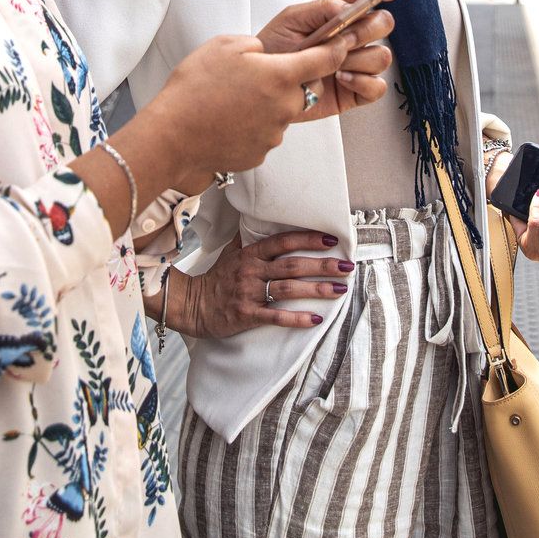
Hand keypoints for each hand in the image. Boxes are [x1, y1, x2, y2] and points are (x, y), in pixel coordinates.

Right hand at [132, 33, 358, 183]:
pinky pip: (266, 134)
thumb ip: (256, 44)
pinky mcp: (261, 153)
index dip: (337, 48)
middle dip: (293, 81)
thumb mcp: (225, 46)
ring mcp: (275, 133)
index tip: (343, 42)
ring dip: (268, 105)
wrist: (173, 136)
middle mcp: (286, 106)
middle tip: (261, 77)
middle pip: (307, 89)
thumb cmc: (196, 88)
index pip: (326, 59)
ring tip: (234, 101)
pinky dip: (254, 126)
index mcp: (282, 75)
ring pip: (283, 113)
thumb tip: (265, 52)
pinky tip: (228, 120)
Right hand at [170, 230, 354, 335]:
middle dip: (321, 265)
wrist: (192, 305)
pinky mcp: (246, 315)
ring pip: (287, 289)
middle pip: (292, 265)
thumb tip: (260, 219)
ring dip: (316, 289)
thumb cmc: (216, 279)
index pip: (283, 242)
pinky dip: (297, 318)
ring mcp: (249, 293)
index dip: (308, 239)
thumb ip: (249, 239)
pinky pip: (275, 317)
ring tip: (340, 289)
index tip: (331, 239)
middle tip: (346, 266)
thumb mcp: (231, 253)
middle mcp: (251, 271)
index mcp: (250, 254)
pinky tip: (316, 318)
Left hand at [256, 0, 399, 119]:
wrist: (262, 83)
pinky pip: (377, 87)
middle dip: (368, 29)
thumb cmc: (273, 50)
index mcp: (337, 16)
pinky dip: (362, 82)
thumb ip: (322, 9)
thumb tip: (349, 7)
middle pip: (383, 24)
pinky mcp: (355, 91)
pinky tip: (341, 79)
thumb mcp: (292, 20)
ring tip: (334, 64)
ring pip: (382, 56)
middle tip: (345, 38)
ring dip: (359, 59)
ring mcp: (355, 65)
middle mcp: (350, 39)